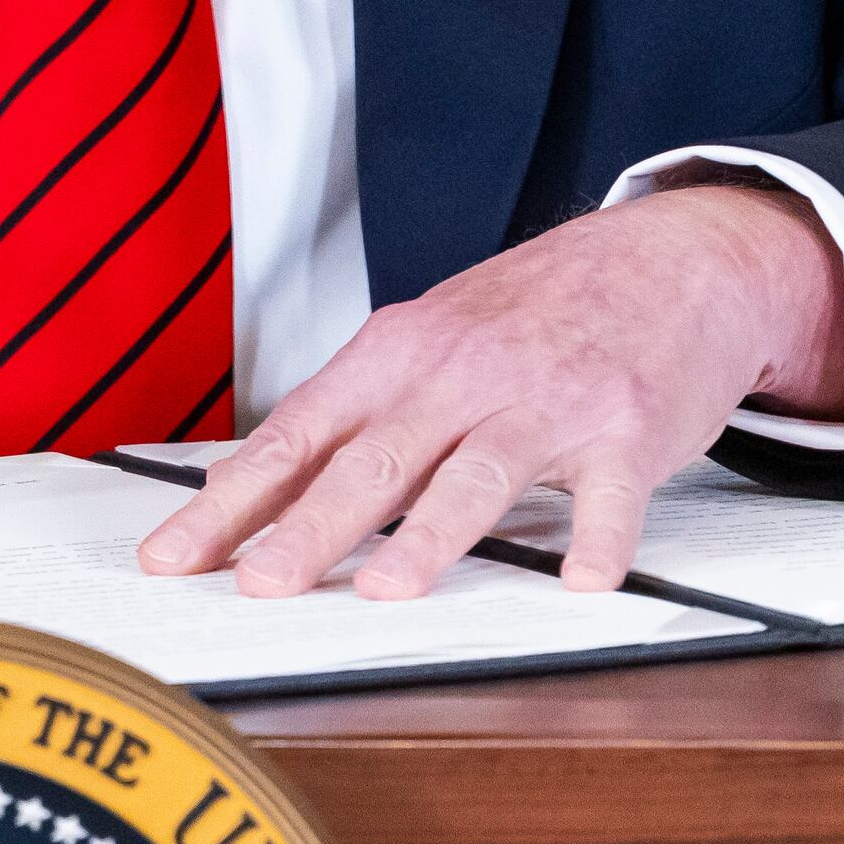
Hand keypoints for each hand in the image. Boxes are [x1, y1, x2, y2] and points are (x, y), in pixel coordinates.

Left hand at [130, 180, 843, 597]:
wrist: (670, 256)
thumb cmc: (538, 312)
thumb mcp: (433, 340)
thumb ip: (355, 414)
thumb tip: (247, 487)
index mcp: (401, 354)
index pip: (298, 435)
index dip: (231, 501)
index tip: (173, 556)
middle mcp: (465, 372)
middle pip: (374, 458)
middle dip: (309, 526)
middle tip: (259, 584)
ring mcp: (548, 400)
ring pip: (477, 473)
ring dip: (431, 534)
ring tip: (387, 588)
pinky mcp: (628, 428)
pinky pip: (610, 496)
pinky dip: (597, 541)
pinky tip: (581, 581)